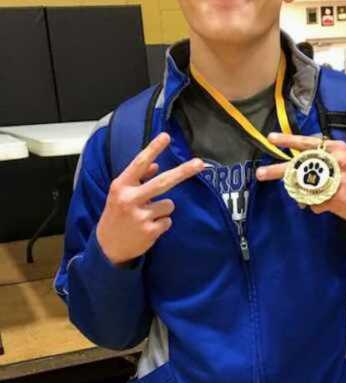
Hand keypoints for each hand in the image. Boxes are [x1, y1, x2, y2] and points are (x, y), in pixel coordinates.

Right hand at [96, 133, 205, 265]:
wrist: (108, 246)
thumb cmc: (117, 214)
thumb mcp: (121, 194)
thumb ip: (138, 179)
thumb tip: (156, 165)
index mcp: (121, 186)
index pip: (138, 163)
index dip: (153, 149)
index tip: (166, 136)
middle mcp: (130, 199)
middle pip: (163, 182)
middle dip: (184, 171)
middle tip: (200, 163)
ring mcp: (140, 216)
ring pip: (169, 204)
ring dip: (163, 210)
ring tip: (147, 216)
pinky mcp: (150, 231)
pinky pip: (168, 221)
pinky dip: (162, 223)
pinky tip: (148, 228)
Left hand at [255, 133, 345, 225]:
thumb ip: (327, 157)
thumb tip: (302, 159)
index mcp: (337, 149)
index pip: (308, 143)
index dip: (288, 141)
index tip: (271, 139)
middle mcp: (334, 161)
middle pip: (298, 165)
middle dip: (277, 171)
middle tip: (261, 173)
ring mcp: (333, 179)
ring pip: (303, 186)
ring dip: (304, 194)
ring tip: (316, 197)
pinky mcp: (333, 196)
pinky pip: (313, 202)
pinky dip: (316, 206)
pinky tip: (329, 206)